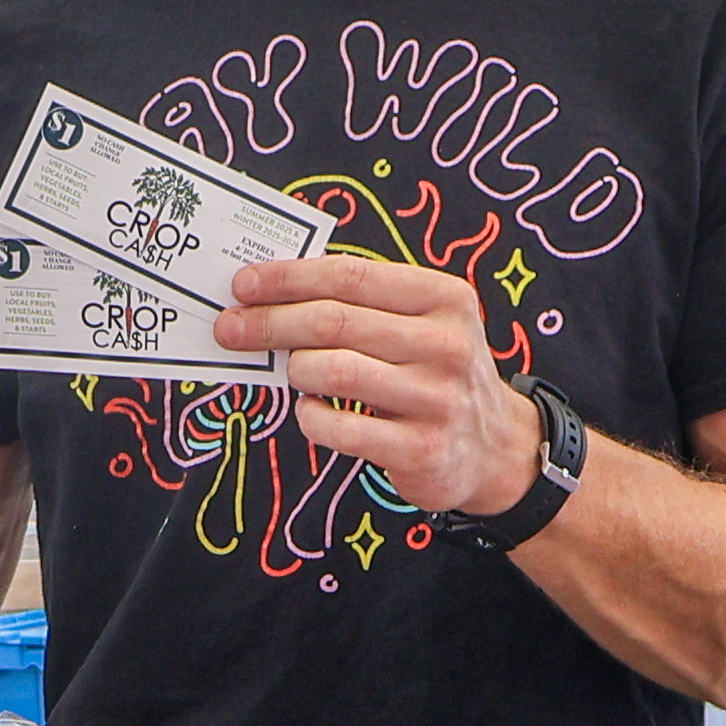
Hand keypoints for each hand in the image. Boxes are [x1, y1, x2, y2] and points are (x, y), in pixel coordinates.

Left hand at [220, 251, 535, 523]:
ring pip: (334, 370)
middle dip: (270, 322)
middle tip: (230, 328)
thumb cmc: (436, 374)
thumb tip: (272, 293)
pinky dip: (311, 417)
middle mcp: (445, 344)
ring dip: (295, 369)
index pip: (350, 276)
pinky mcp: (422, 448)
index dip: (288, 278)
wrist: (495, 449)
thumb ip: (364, 304)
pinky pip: (340, 428)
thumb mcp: (424, 323)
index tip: (243, 285)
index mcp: (444, 298)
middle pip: (334, 322)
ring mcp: (436, 398)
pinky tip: (312, 411)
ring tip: (290, 372)